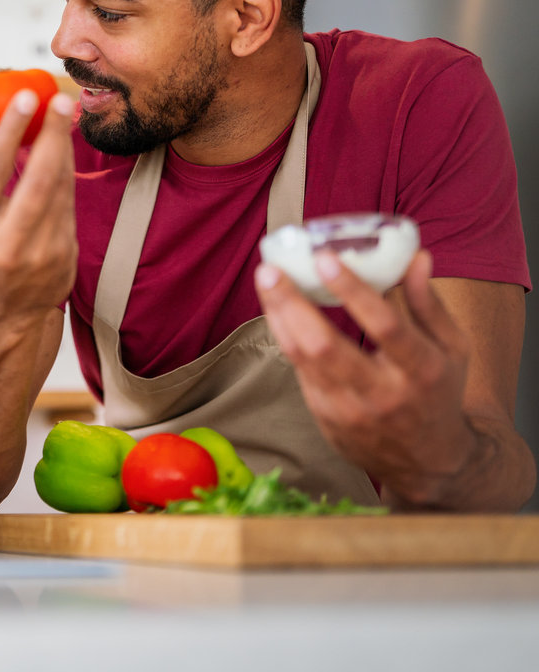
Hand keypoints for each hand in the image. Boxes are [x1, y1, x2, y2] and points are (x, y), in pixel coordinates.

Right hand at [0, 90, 78, 336]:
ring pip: (59, 190)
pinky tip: (65, 151)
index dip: (9, 132)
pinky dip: (67, 174)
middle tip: (61, 101)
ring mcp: (40, 254)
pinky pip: (68, 205)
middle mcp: (6, 245)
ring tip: (64, 116)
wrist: (5, 316)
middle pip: (36, 180)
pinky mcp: (65, 256)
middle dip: (52, 135)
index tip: (23, 99)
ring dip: (64, 149)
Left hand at [256, 249, 475, 502]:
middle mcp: (383, 393)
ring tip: (267, 280)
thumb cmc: (438, 392)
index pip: (385, 326)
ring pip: (302, 358)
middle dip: (293, 303)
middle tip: (270, 270)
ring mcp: (350, 409)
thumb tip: (416, 256)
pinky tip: (277, 308)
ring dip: (278, 315)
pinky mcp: (325, 417)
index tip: (325, 258)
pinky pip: (298, 370)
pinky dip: (285, 335)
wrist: (428, 462)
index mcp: (423, 370)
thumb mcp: (451, 348)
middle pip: (326, 346)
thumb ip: (427, 303)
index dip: (353, 291)